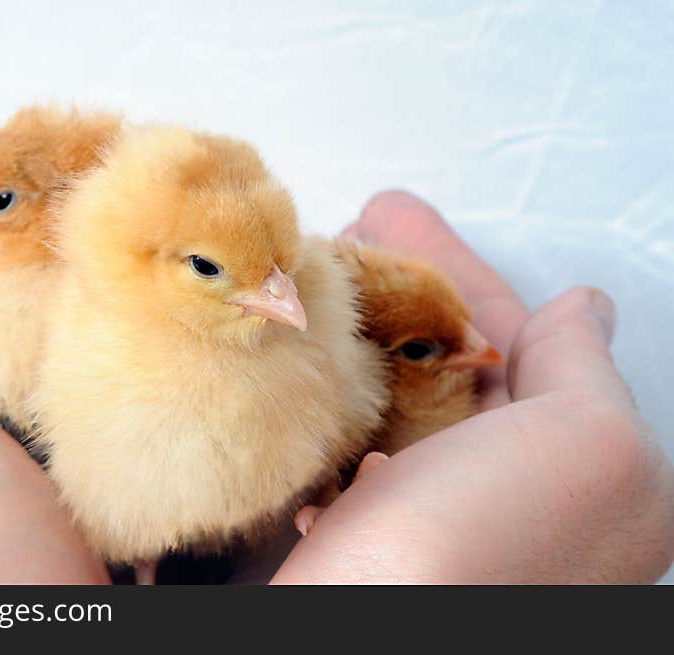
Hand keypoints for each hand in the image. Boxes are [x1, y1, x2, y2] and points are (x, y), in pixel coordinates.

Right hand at [272, 191, 673, 582]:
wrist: (354, 642)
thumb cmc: (479, 562)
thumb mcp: (591, 454)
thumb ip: (589, 374)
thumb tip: (582, 308)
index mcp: (559, 471)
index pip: (510, 337)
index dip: (456, 269)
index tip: (399, 216)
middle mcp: (487, 492)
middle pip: (434, 355)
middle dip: (391, 284)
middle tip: (343, 226)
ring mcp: (411, 509)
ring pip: (379, 390)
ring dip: (346, 329)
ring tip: (305, 277)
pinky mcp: (348, 528)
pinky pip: (336, 438)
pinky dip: (317, 391)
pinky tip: (292, 358)